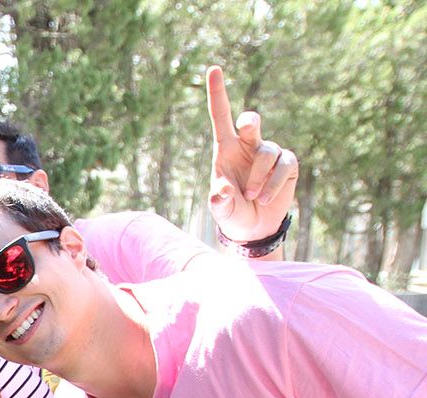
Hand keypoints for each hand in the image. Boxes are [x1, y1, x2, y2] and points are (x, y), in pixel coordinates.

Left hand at [204, 65, 297, 244]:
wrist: (254, 226)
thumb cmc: (232, 212)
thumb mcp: (221, 209)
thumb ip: (219, 201)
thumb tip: (222, 191)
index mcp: (226, 149)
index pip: (221, 116)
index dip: (218, 92)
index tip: (213, 68)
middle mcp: (248, 145)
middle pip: (251, 122)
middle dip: (251, 122)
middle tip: (249, 126)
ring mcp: (269, 153)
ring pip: (267, 152)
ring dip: (260, 177)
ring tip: (252, 196)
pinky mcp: (287, 164)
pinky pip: (284, 166)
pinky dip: (274, 184)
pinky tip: (266, 198)